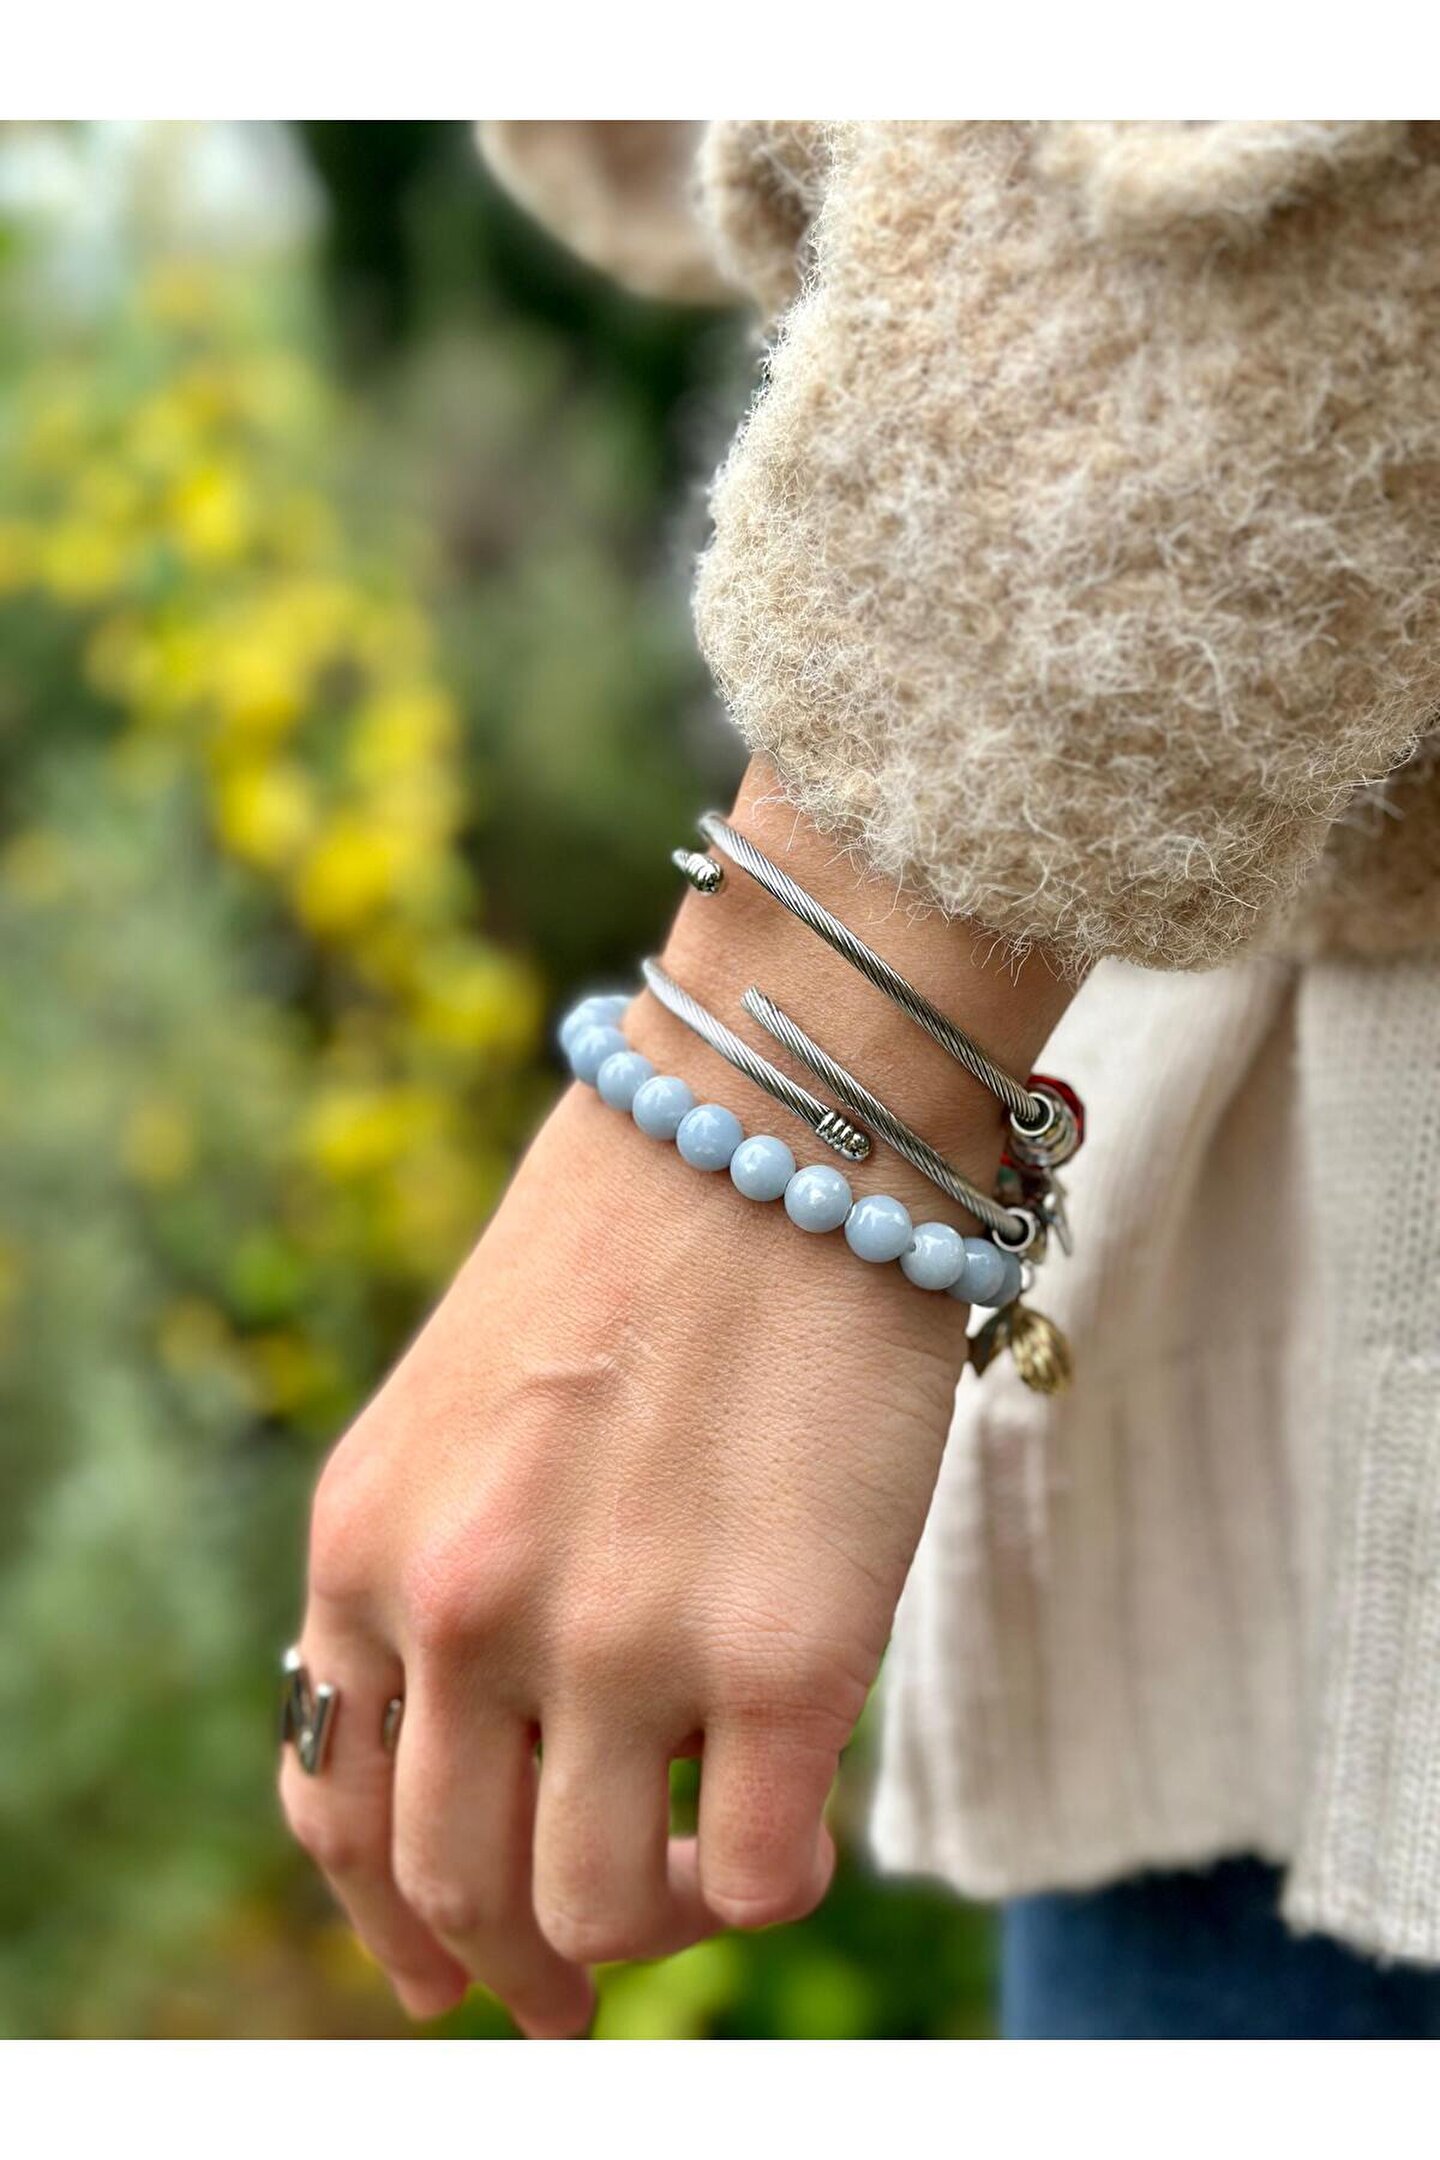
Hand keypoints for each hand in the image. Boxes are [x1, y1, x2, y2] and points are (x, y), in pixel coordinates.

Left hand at [280, 762, 1070, 2033]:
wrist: (776, 1119)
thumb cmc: (635, 1245)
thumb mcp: (458, 1412)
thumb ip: (436, 1575)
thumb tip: (487, 1755)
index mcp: (364, 1543)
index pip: (336, 1806)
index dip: (390, 1918)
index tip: (446, 1963)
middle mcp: (463, 1608)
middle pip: (461, 1885)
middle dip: (517, 1961)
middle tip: (575, 1981)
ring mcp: (618, 1639)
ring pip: (600, 1912)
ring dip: (647, 1927)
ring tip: (699, 1866)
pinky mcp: (783, 1652)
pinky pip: (766, 1879)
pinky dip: (765, 1885)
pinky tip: (780, 1819)